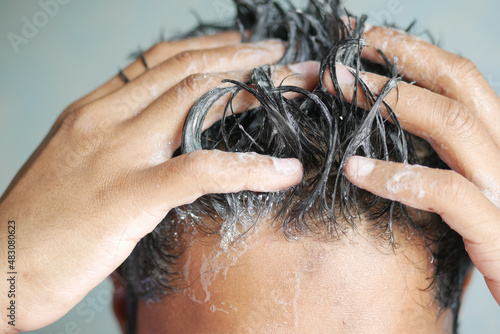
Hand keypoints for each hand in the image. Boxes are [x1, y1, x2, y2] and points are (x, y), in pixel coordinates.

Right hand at [0, 32, 316, 331]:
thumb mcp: (75, 164)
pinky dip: (250, 168)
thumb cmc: (38, 222)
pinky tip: (283, 171)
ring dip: (256, 90)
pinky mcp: (129, 196)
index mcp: (92, 110)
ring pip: (197, 100)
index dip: (207, 47)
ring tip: (295, 84)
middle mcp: (105, 119)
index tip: (242, 45)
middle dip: (241, 56)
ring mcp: (117, 153)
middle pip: (186, 69)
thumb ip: (114, 142)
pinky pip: (202, 170)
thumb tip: (158, 137)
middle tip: (282, 54)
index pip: (158, 61)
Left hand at [334, 27, 499, 304]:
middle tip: (345, 43)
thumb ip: (442, 164)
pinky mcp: (499, 231)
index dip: (413, 52)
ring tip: (335, 87)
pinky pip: (445, 192)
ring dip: (387, 101)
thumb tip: (388, 144)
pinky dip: (396, 177)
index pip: (459, 80)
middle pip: (458, 83)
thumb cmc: (491, 245)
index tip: (366, 38)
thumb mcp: (469, 195)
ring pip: (452, 124)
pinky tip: (353, 170)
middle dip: (398, 56)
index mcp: (498, 143)